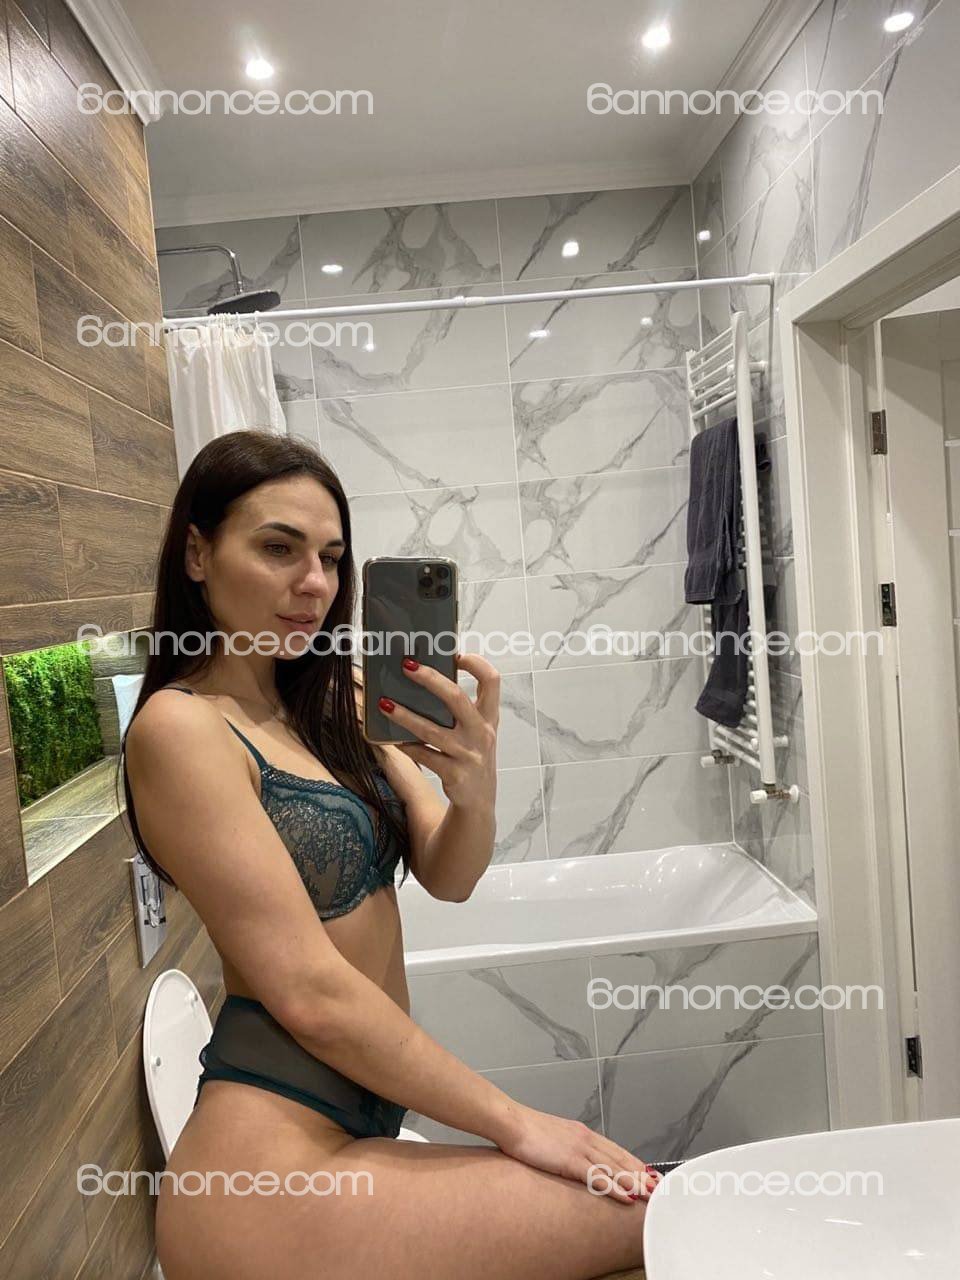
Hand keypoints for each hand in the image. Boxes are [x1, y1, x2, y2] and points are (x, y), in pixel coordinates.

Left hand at [380, 653, 498, 808]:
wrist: (479, 802)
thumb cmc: (472, 757)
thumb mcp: (477, 731)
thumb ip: (463, 709)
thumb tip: (428, 678)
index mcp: (489, 717)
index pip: (492, 681)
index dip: (476, 664)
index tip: (456, 655)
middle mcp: (481, 733)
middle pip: (457, 698)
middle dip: (430, 679)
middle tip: (407, 666)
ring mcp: (469, 754)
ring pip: (432, 730)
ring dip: (405, 716)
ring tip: (384, 704)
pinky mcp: (454, 774)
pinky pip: (424, 755)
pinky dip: (407, 746)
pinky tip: (393, 740)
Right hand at [496, 1104, 660, 1203]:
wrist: (511, 1121)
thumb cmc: (527, 1130)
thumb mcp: (553, 1137)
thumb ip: (567, 1147)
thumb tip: (574, 1158)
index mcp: (582, 1133)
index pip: (615, 1149)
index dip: (633, 1162)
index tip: (647, 1173)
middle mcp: (586, 1139)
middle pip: (620, 1159)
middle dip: (640, 1174)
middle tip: (658, 1187)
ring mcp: (579, 1149)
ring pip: (614, 1168)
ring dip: (634, 1182)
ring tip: (650, 1194)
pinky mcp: (570, 1160)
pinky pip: (597, 1176)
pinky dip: (614, 1187)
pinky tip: (626, 1196)